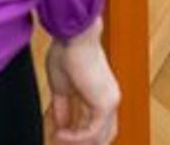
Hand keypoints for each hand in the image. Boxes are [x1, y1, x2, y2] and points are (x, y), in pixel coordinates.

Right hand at [46, 18, 119, 144]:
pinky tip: (61, 135)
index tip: (59, 136)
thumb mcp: (60, 86)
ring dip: (78, 142)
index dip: (79, 135)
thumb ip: (62, 108)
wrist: (74, 36)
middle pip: (104, 135)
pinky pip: (92, 132)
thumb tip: (60, 125)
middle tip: (62, 142)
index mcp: (101, 93)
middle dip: (84, 143)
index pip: (98, 124)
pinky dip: (76, 137)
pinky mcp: (104, 104)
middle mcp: (110, 99)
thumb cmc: (67, 51)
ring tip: (59, 139)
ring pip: (100, 137)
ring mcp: (109, 102)